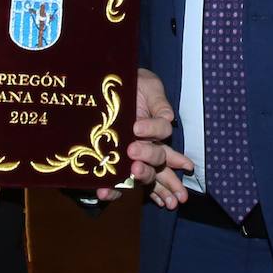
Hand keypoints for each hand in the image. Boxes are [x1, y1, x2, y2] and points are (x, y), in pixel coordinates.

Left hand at [92, 68, 192, 205]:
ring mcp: (128, 157)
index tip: (138, 129)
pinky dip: (112, 190)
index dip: (168, 153)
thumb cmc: (133, 84)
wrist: (106, 80)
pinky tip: (104, 192)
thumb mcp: (149, 87)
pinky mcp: (109, 162)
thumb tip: (168, 118)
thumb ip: (160, 103)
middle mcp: (145, 148)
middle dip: (149, 163)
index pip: (169, 151)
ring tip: (133, 174)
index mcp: (157, 135)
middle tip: (135, 157)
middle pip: (156, 164)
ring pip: (142, 176)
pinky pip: (115, 183)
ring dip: (140, 178)